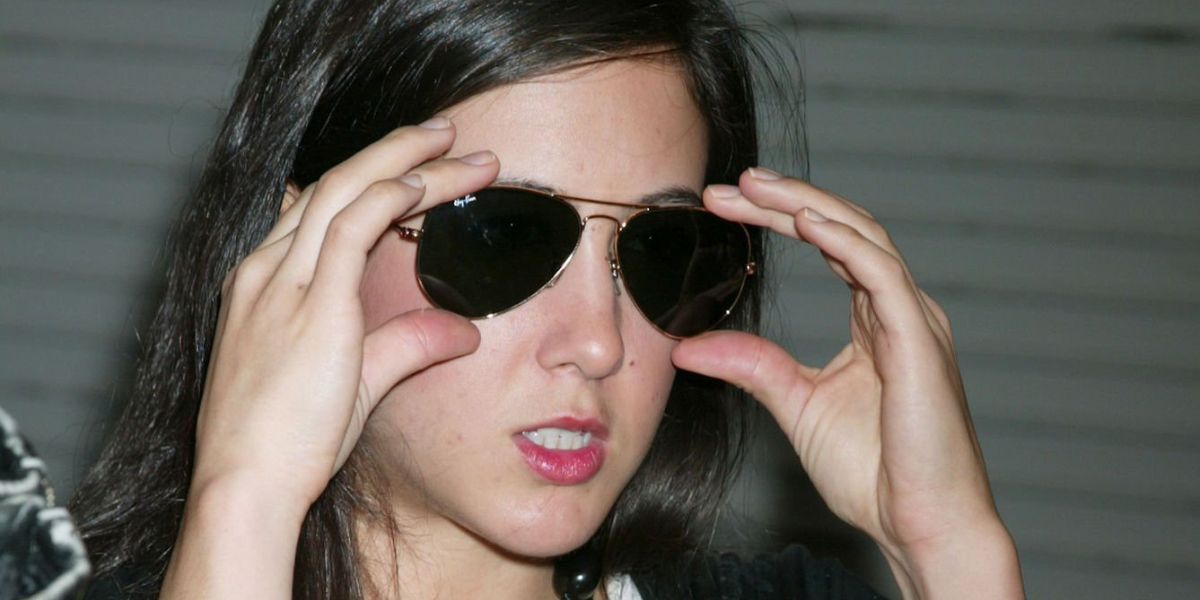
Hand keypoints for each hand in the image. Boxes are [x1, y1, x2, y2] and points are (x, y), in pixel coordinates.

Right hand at [190, 118, 499, 511]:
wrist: (245, 485)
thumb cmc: (285, 443)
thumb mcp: (357, 383)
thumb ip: (407, 346)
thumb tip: (464, 332)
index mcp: (264, 284)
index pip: (317, 210)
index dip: (368, 179)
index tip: (411, 167)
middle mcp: (267, 270)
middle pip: (335, 185)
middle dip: (392, 151)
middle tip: (443, 133)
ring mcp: (283, 281)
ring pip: (348, 190)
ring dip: (404, 159)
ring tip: (455, 143)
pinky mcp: (311, 303)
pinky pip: (352, 224)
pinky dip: (391, 193)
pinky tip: (428, 180)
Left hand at [673, 167, 1017, 593]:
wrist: (921, 526)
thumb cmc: (875, 474)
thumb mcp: (795, 405)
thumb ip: (751, 366)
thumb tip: (687, 345)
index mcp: (877, 322)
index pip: (828, 245)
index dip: (778, 218)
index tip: (723, 203)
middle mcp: (900, 311)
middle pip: (842, 228)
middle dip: (784, 200)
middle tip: (728, 185)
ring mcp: (914, 322)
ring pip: (861, 236)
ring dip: (804, 206)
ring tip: (753, 188)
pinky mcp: (918, 341)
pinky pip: (881, 273)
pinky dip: (841, 241)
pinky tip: (802, 222)